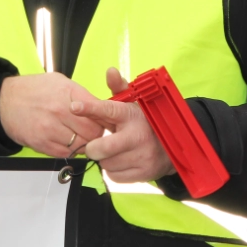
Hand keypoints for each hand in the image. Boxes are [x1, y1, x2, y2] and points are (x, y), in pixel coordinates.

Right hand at [0, 73, 106, 157]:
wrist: (3, 101)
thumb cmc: (32, 90)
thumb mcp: (59, 82)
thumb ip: (82, 95)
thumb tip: (103, 108)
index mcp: (68, 93)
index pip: (100, 112)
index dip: (105, 119)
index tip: (105, 121)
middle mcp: (60, 110)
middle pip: (94, 132)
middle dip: (96, 134)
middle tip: (90, 131)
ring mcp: (50, 128)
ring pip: (82, 145)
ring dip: (83, 143)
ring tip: (76, 135)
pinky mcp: (42, 143)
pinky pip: (67, 153)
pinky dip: (69, 150)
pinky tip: (64, 140)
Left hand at [72, 68, 174, 182]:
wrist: (172, 147)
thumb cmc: (144, 122)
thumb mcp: (133, 104)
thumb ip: (118, 89)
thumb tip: (110, 71)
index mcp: (131, 116)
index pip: (109, 110)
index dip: (90, 108)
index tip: (74, 106)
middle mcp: (137, 136)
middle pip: (102, 148)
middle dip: (93, 148)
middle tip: (95, 145)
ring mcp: (142, 157)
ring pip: (106, 163)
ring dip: (105, 159)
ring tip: (114, 151)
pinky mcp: (144, 173)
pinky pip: (115, 176)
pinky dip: (114, 170)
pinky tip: (121, 161)